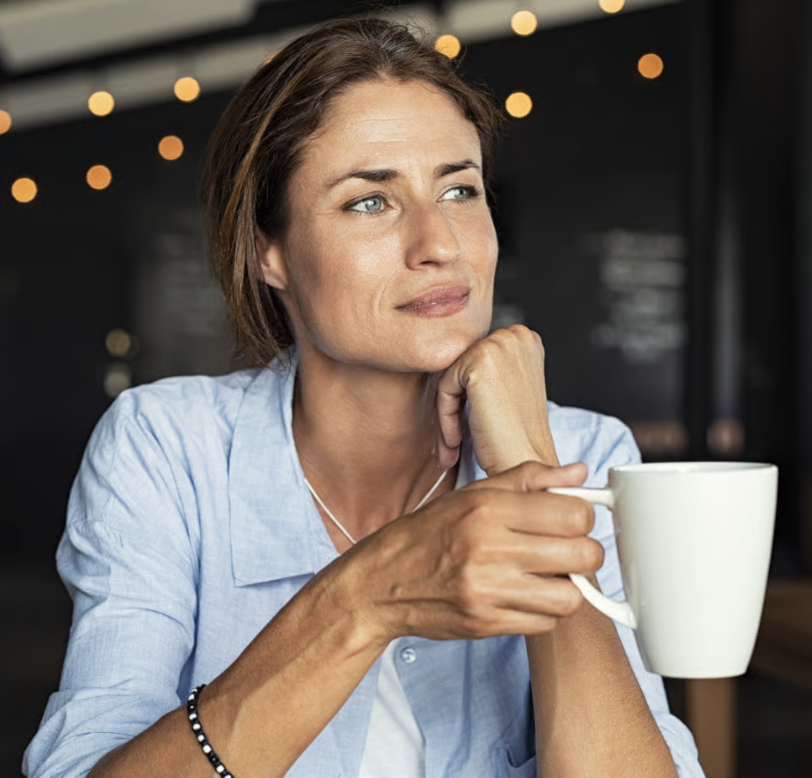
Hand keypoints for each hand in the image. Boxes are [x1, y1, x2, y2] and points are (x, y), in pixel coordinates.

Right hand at [342, 461, 603, 643]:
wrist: (382, 581)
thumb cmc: (429, 533)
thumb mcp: (473, 494)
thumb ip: (529, 479)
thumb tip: (578, 473)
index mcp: (488, 508)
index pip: (573, 514)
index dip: (582, 516)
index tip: (571, 519)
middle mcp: (489, 548)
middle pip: (582, 554)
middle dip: (584, 551)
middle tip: (567, 548)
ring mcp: (488, 590)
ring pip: (570, 596)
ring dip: (566, 586)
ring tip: (547, 575)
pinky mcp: (486, 624)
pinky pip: (544, 624)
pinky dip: (543, 611)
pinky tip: (525, 594)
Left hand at [435, 325, 556, 475]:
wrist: (526, 463)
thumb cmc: (516, 436)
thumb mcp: (507, 389)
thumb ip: (488, 368)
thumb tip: (449, 359)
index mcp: (525, 338)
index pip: (475, 359)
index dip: (468, 397)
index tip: (468, 426)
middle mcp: (516, 335)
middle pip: (462, 366)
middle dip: (456, 405)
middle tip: (455, 442)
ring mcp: (499, 344)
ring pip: (450, 377)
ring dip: (448, 414)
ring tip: (454, 446)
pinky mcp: (480, 360)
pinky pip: (444, 387)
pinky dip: (445, 418)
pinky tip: (456, 442)